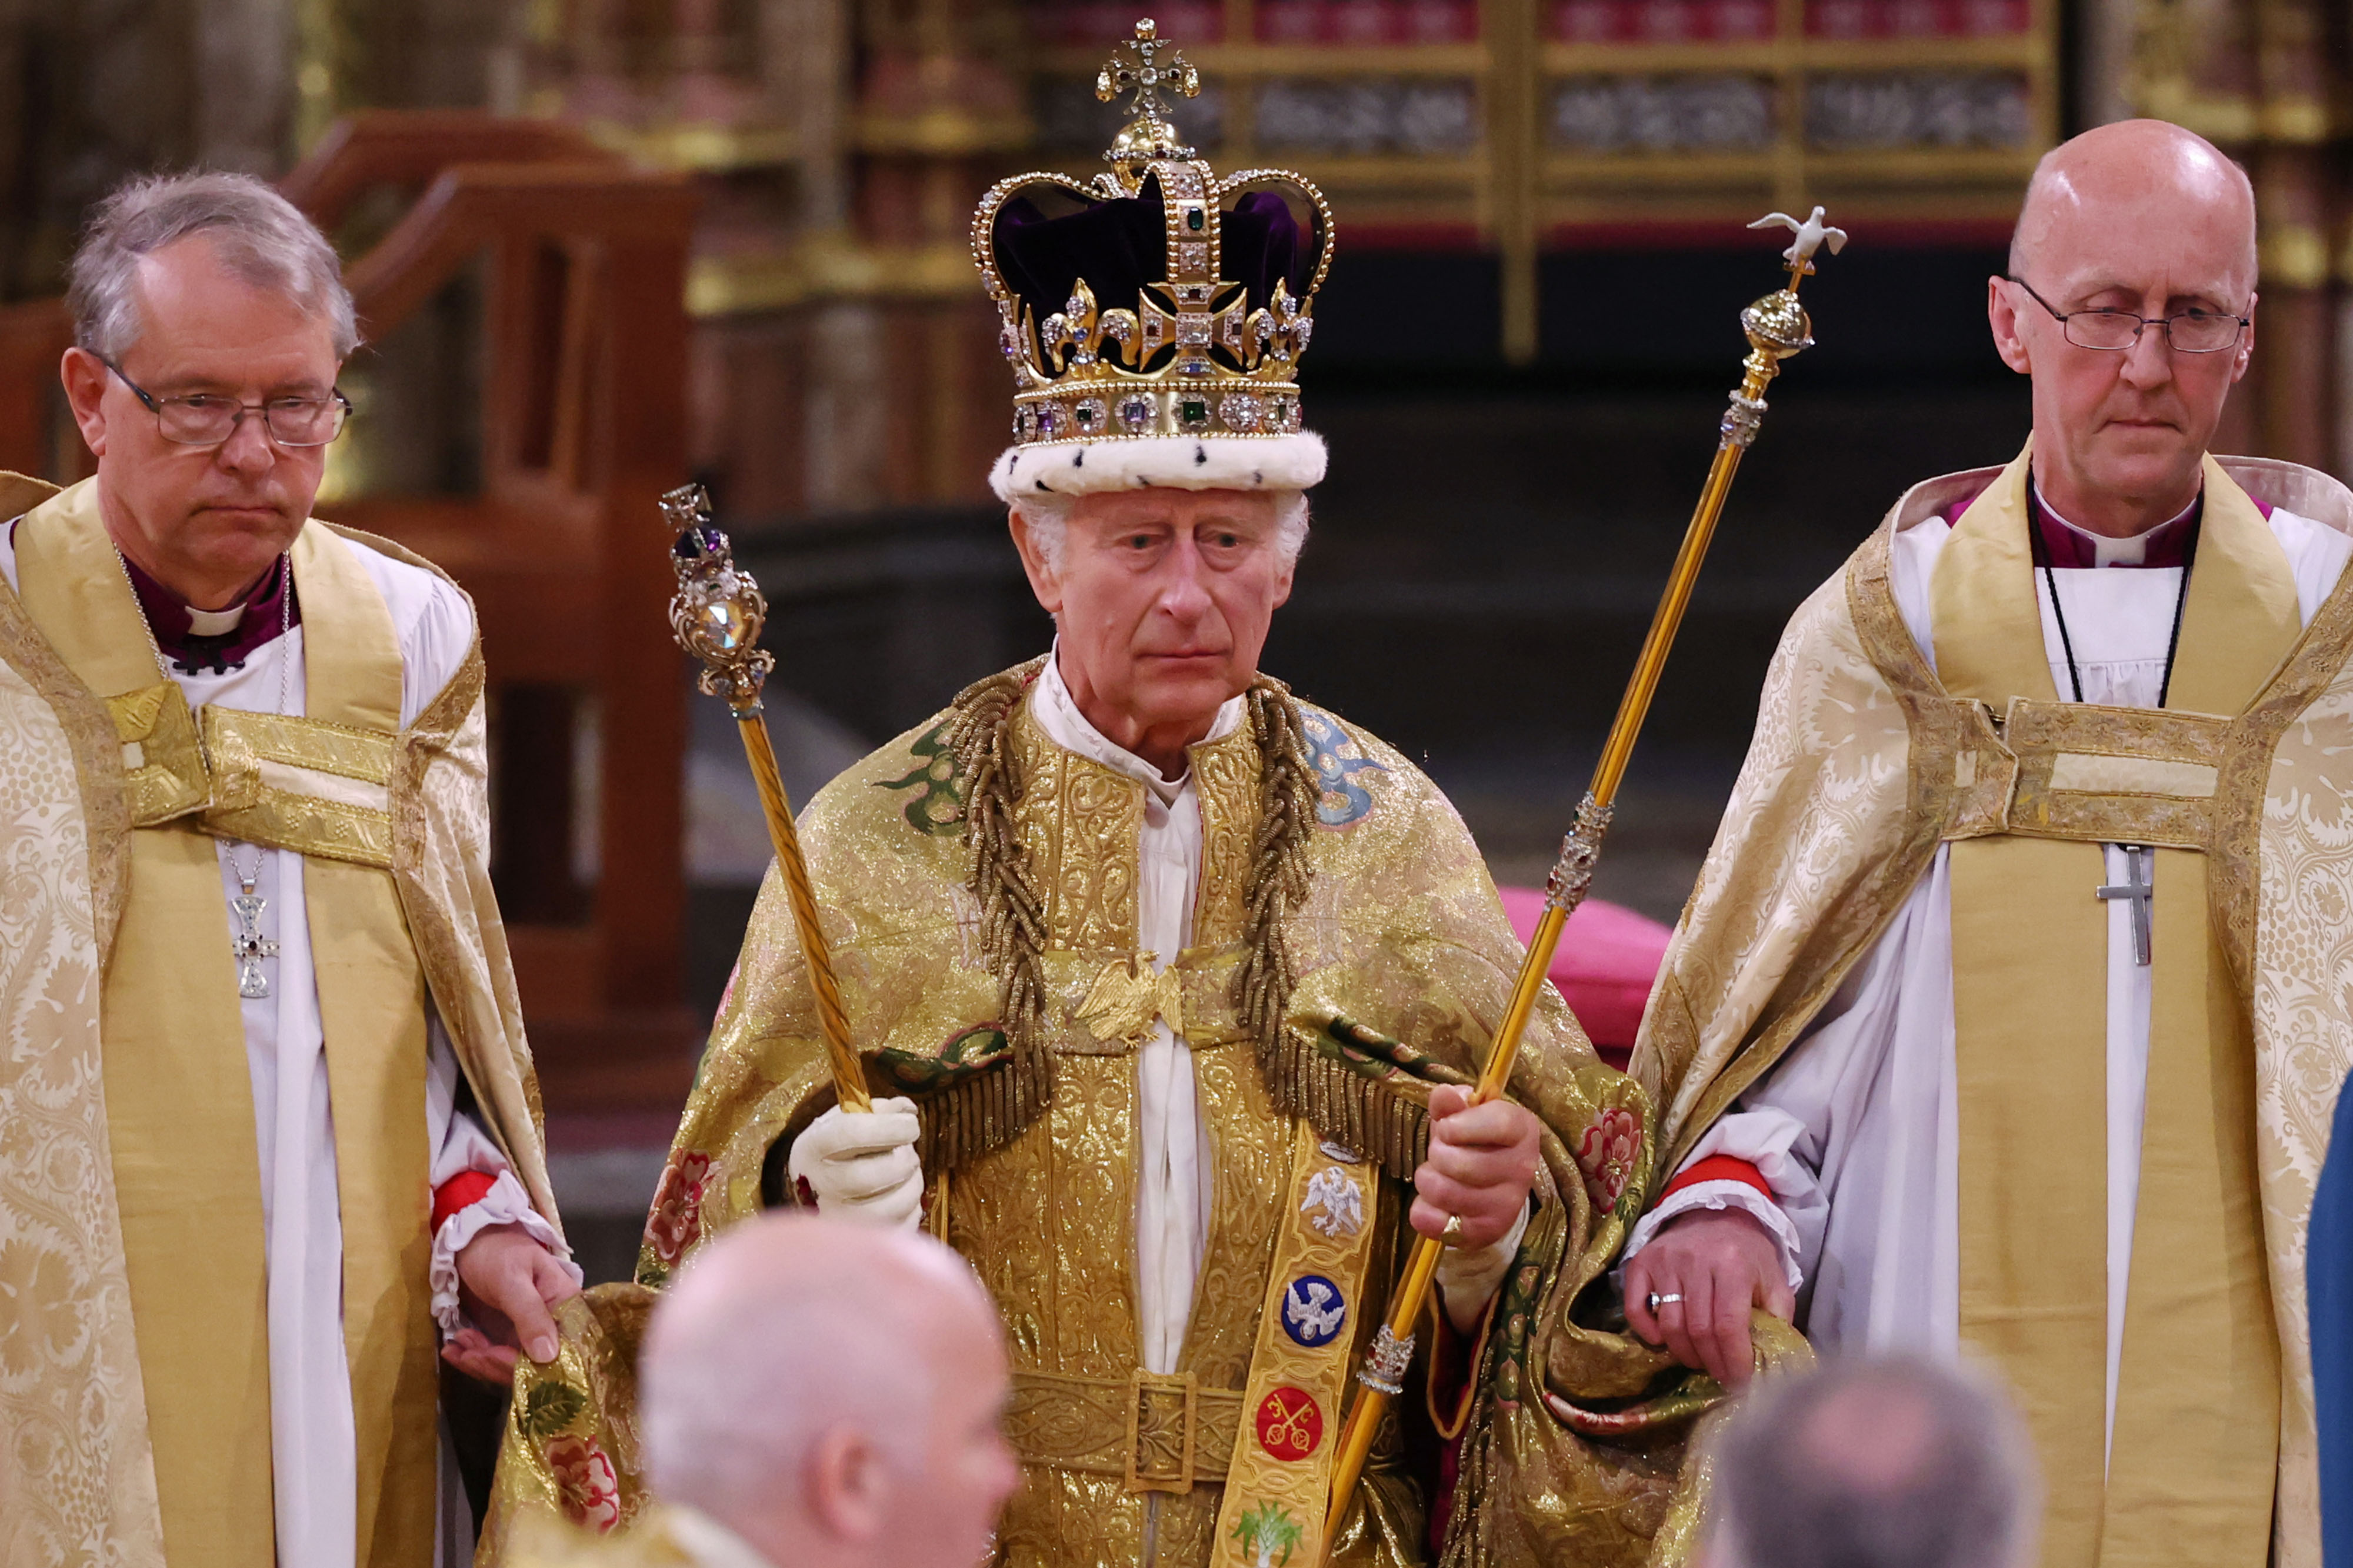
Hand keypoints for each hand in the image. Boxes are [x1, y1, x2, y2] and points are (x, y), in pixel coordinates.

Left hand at [442, 1223, 580, 1383]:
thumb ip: (530, 1315)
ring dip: (481, 1361)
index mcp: (565, 1305)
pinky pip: (494, 1356)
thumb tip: (549, 1357)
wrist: (472, 1240)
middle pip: (533, 1361)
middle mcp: (552, 1323)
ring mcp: (528, 1331)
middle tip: (470, 1355)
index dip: (532, 1362)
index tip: (496, 1357)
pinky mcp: (507, 1334)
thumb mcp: (513, 1279)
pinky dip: (472, 1357)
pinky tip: (453, 1351)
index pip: (560, 1347)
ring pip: (510, 1364)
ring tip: (458, 1348)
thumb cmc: (498, 1251)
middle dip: (497, 1364)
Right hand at [787, 1097, 922, 1228]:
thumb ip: (876, 1110)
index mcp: (812, 1149)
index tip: (909, 1122)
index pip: (850, 1132)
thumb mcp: (844, 1122)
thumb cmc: (836, 1154)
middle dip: (904, 1160)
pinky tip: (896, 1196)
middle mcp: (821, 1188)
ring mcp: (840, 1221)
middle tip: (906, 1152)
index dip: (889, 1125)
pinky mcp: (862, 1245)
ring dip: (911, 1183)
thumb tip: (907, 1109)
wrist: (813, 1197)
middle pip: (871, 1175)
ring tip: (902, 1174)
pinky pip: (904, 1225)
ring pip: (894, 1204)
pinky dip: (910, 1208)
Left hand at [1410, 1085, 1540, 1251]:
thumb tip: (1444, 1093)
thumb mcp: (1464, 1117)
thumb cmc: (1475, 1144)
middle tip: (1444, 1154)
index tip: (1447, 1127)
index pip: (1498, 1122)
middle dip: (1437, 1153)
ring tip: (1440, 1175)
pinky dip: (1423, 1210)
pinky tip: (1437, 1204)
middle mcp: (1522, 1170)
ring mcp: (1505, 1206)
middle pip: (1458, 1161)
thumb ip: (1451, 1104)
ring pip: (1441, 1190)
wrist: (1492, 1194)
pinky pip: (1430, 1220)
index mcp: (1523, 1130)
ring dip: (1427, 1178)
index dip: (1460, 1125)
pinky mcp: (1483, 1233)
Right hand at [1622, 1207, 1793, 1389]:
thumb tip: (1772, 1360)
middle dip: (1712, 1363)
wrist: (1716, 1213)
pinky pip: (1635, 1307)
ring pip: (1669, 1324)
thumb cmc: (1748, 1254)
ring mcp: (1665, 1260)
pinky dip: (1646, 1332)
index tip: (1740, 1380)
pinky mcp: (1642, 1262)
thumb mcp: (1774, 1280)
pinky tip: (1662, 1341)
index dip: (1734, 1360)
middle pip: (1698, 1330)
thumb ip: (1778, 1317)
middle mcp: (1696, 1260)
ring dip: (1684, 1353)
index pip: (1729, 1325)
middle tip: (1721, 1375)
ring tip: (1699, 1360)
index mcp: (1733, 1265)